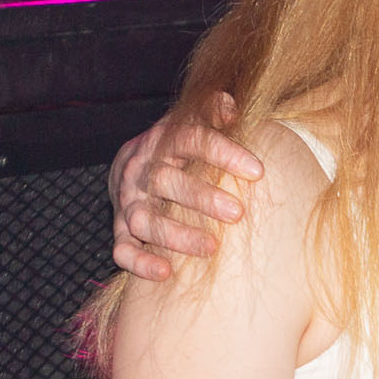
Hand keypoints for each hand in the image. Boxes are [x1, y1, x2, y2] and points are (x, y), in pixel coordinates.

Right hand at [110, 94, 263, 280]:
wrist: (132, 165)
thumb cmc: (177, 148)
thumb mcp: (191, 123)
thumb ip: (212, 111)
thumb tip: (232, 106)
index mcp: (164, 143)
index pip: (191, 140)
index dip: (223, 153)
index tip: (257, 171)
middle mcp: (142, 172)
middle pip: (166, 181)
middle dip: (201, 198)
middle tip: (237, 213)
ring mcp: (129, 203)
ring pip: (144, 219)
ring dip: (176, 235)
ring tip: (212, 248)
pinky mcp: (121, 231)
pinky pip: (122, 249)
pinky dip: (139, 262)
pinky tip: (165, 272)